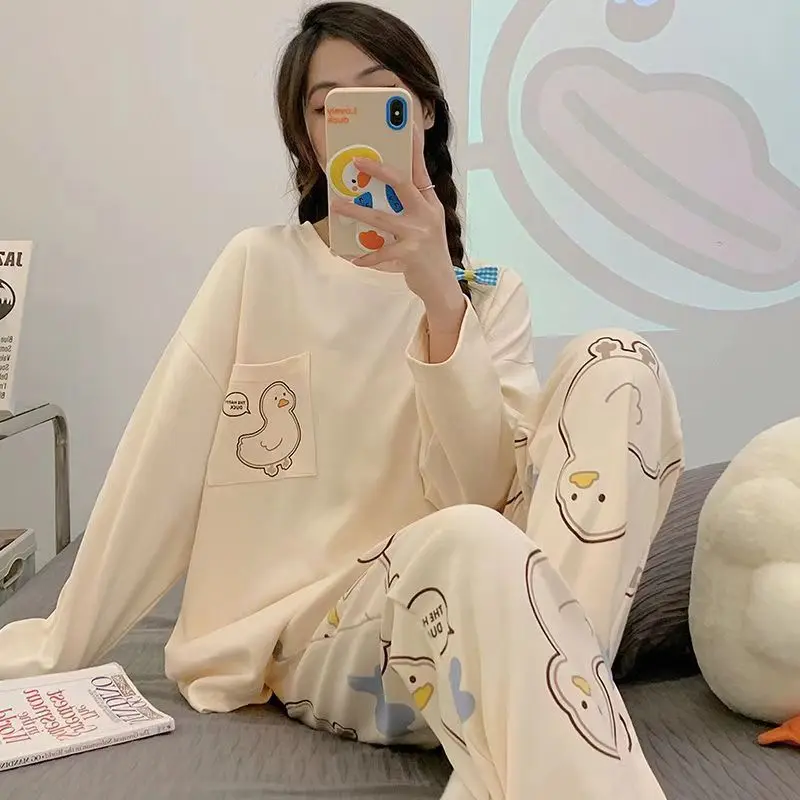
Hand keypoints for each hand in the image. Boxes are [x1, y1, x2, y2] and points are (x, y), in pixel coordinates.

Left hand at [330, 125, 465, 325]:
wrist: (441, 285)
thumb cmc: (427, 253)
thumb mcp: (423, 225)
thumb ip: (407, 208)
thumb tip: (376, 194)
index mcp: (430, 202)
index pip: (421, 167)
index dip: (414, 144)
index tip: (407, 121)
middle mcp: (427, 213)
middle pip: (402, 183)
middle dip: (378, 169)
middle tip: (356, 160)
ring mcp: (419, 233)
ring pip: (382, 218)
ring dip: (356, 211)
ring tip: (337, 206)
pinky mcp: (411, 254)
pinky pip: (381, 253)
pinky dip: (366, 256)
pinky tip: (354, 258)